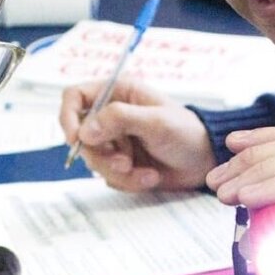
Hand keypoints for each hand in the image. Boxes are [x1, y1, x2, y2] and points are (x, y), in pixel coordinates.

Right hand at [60, 79, 215, 191]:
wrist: (206, 162)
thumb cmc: (187, 132)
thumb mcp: (155, 121)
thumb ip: (119, 119)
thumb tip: (85, 130)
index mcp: (116, 93)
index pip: (74, 97)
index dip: (68, 116)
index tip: (75, 139)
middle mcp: (111, 116)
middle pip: (80, 136)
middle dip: (102, 156)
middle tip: (125, 163)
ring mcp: (114, 141)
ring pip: (94, 160)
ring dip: (118, 172)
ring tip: (146, 173)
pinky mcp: (120, 163)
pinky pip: (108, 177)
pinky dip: (128, 181)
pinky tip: (150, 177)